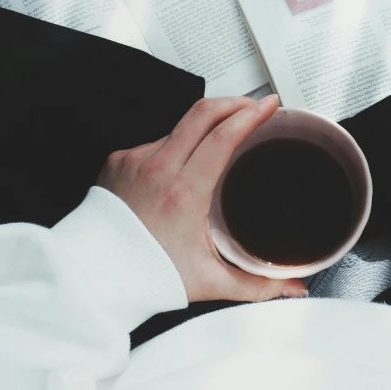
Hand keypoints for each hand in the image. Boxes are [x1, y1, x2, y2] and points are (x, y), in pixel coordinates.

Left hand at [97, 95, 307, 302]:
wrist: (95, 279)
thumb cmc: (148, 278)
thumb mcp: (210, 281)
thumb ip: (258, 285)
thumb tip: (295, 287)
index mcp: (183, 194)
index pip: (222, 136)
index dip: (250, 114)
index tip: (269, 105)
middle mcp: (157, 170)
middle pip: (202, 113)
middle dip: (233, 101)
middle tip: (253, 104)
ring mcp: (134, 161)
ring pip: (179, 126)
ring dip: (204, 126)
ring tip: (221, 139)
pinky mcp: (117, 161)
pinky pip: (155, 142)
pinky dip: (175, 147)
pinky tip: (181, 165)